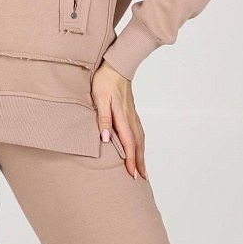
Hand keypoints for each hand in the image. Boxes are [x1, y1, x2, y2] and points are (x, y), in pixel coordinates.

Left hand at [91, 59, 147, 179]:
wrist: (116, 65)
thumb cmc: (105, 80)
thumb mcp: (99, 98)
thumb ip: (103, 118)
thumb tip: (107, 139)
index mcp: (122, 116)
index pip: (128, 143)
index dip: (130, 160)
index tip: (132, 175)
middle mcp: (130, 117)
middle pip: (138, 144)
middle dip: (139, 162)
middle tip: (142, 178)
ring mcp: (132, 113)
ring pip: (140, 138)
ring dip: (142, 154)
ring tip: (143, 168)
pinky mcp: (131, 110)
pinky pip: (139, 130)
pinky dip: (141, 143)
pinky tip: (139, 146)